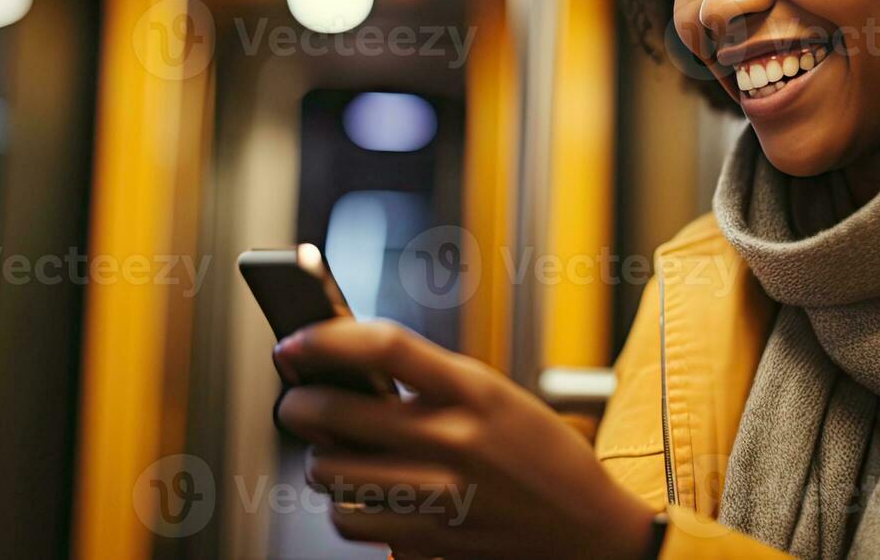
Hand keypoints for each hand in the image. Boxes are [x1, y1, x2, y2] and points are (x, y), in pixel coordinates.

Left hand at [274, 319, 658, 559]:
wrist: (584, 529)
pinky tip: (362, 494)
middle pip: (335, 412)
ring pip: (329, 472)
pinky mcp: (427, 541)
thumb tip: (343, 365)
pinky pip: (349, 520)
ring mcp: (437, 495)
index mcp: (472, 391)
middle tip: (299, 400)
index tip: (295, 343)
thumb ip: (427, 382)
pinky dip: (344, 507)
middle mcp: (453, 440)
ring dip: (322, 459)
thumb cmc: (537, 454)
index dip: (324, 340)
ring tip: (336, 451)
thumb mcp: (494, 396)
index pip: (383, 346)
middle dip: (300, 403)